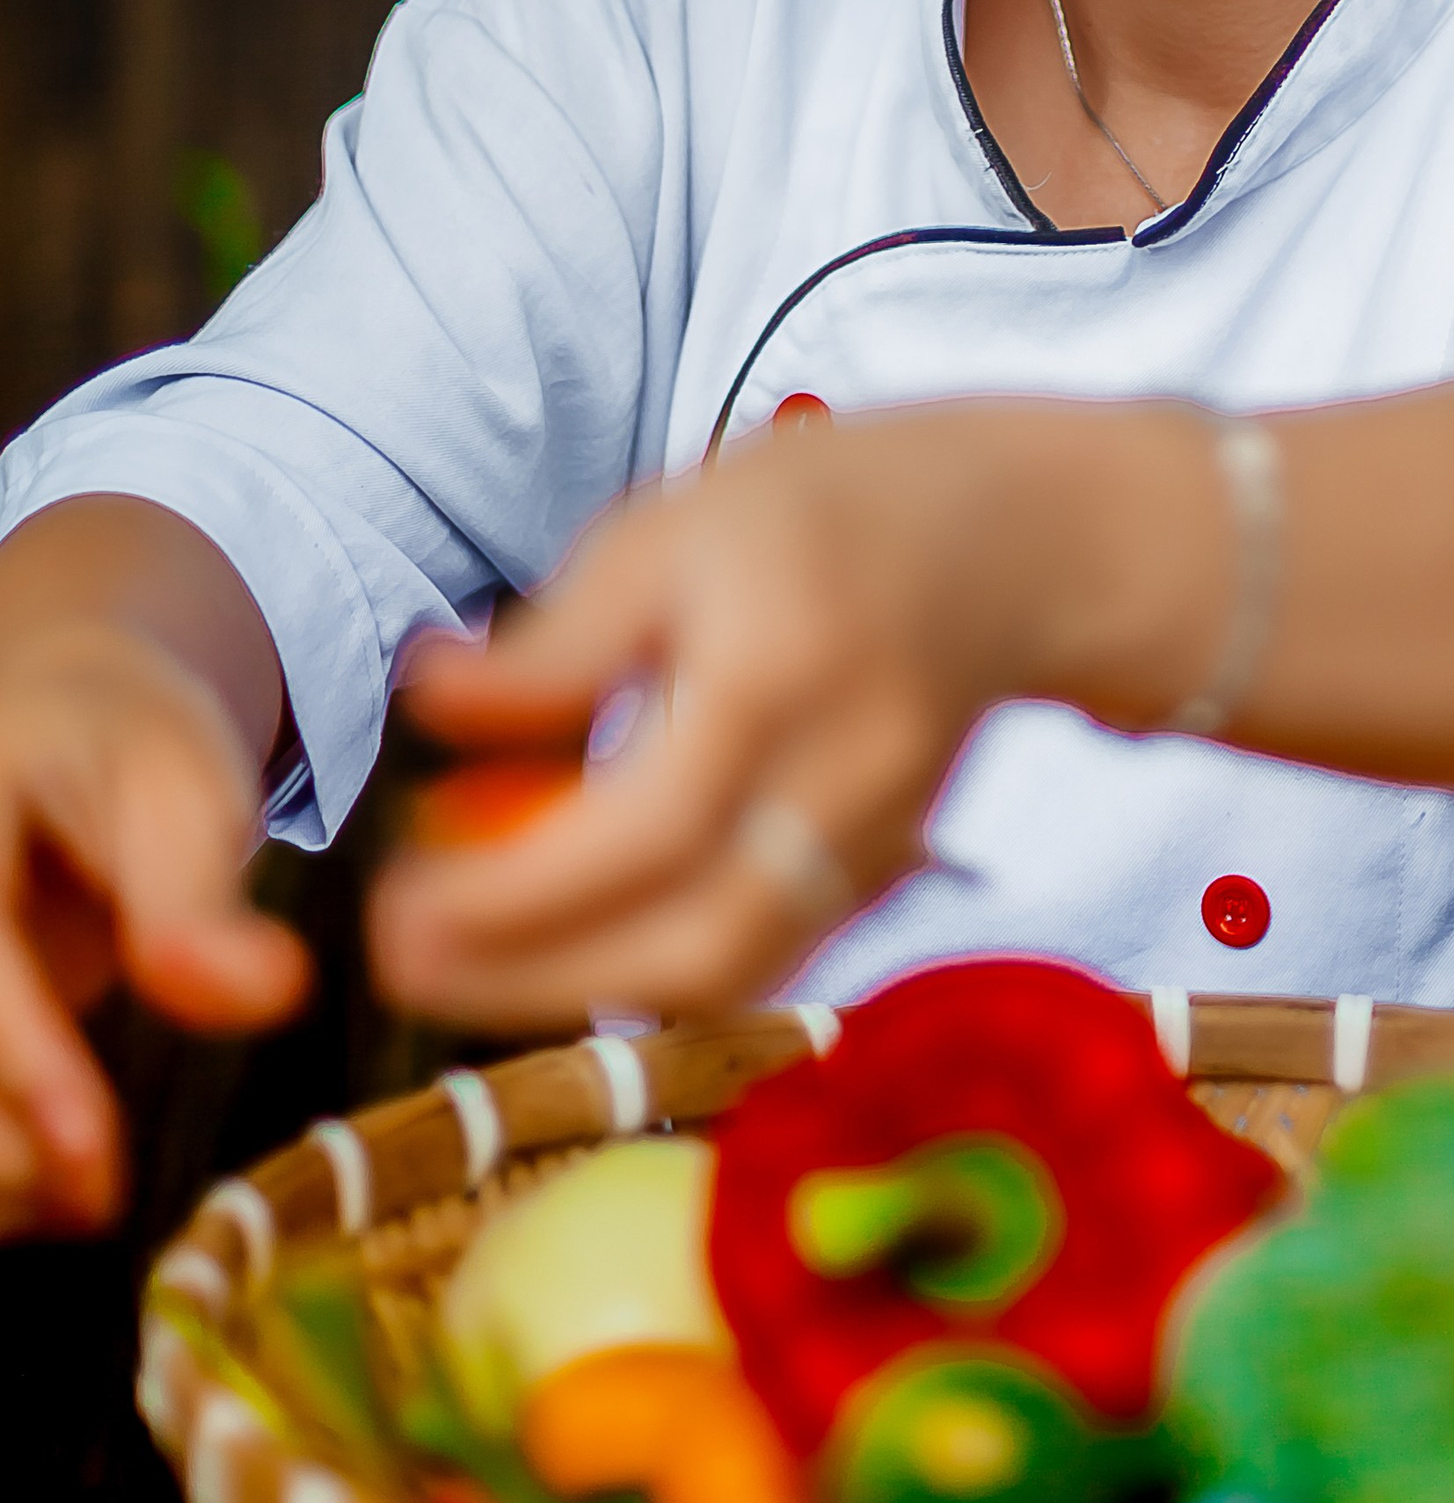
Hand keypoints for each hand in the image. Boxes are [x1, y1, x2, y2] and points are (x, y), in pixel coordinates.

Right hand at [0, 624, 308, 1231]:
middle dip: (3, 1148)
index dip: (23, 1069)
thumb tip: (267, 994)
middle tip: (102, 1193)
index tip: (91, 1164)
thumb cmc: (123, 752)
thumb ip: (201, 898)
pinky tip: (50, 1177)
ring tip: (86, 1191)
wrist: (49, 721)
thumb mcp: (178, 789)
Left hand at [369, 401, 1217, 1033]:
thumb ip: (555, 640)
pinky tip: (570, 940)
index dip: (513, 896)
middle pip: (696, 945)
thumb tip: (429, 708)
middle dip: (532, 982)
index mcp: (782, 675)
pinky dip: (655, 970)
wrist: (1009, 540)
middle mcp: (845, 779)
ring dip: (583, 989)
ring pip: (732, 973)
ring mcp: (880, 841)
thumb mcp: (671, 528)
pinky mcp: (884, 874)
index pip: (645, 832)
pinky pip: (762, 958)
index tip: (395, 905)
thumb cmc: (825, 513)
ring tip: (463, 961)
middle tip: (404, 966)